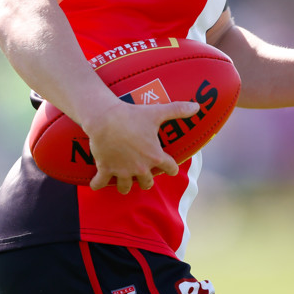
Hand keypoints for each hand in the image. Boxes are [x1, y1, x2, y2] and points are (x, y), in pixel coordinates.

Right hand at [85, 99, 200, 193]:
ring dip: (125, 184)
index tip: (170, 167)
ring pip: (126, 187)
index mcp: (155, 156)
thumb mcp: (157, 112)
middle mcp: (140, 168)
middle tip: (143, 170)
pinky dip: (97, 184)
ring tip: (124, 177)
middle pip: (147, 183)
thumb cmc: (132, 115)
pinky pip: (100, 184)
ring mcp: (122, 171)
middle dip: (147, 178)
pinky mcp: (106, 169)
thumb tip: (197, 106)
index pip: (170, 169)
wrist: (106, 118)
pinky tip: (97, 183)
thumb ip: (178, 110)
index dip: (171, 168)